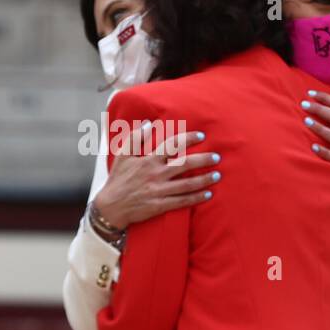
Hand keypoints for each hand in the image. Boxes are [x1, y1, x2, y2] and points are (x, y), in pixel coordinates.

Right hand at [94, 124, 217, 230]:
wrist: (110, 206)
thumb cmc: (118, 179)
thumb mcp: (122, 156)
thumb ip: (135, 138)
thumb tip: (148, 123)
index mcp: (147, 160)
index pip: (171, 145)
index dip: (188, 139)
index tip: (202, 135)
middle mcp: (155, 174)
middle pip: (185, 164)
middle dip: (203, 160)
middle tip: (217, 156)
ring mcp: (159, 190)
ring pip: (187, 184)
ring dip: (204, 179)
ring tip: (218, 175)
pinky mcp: (161, 205)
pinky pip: (182, 201)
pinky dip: (197, 198)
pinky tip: (208, 194)